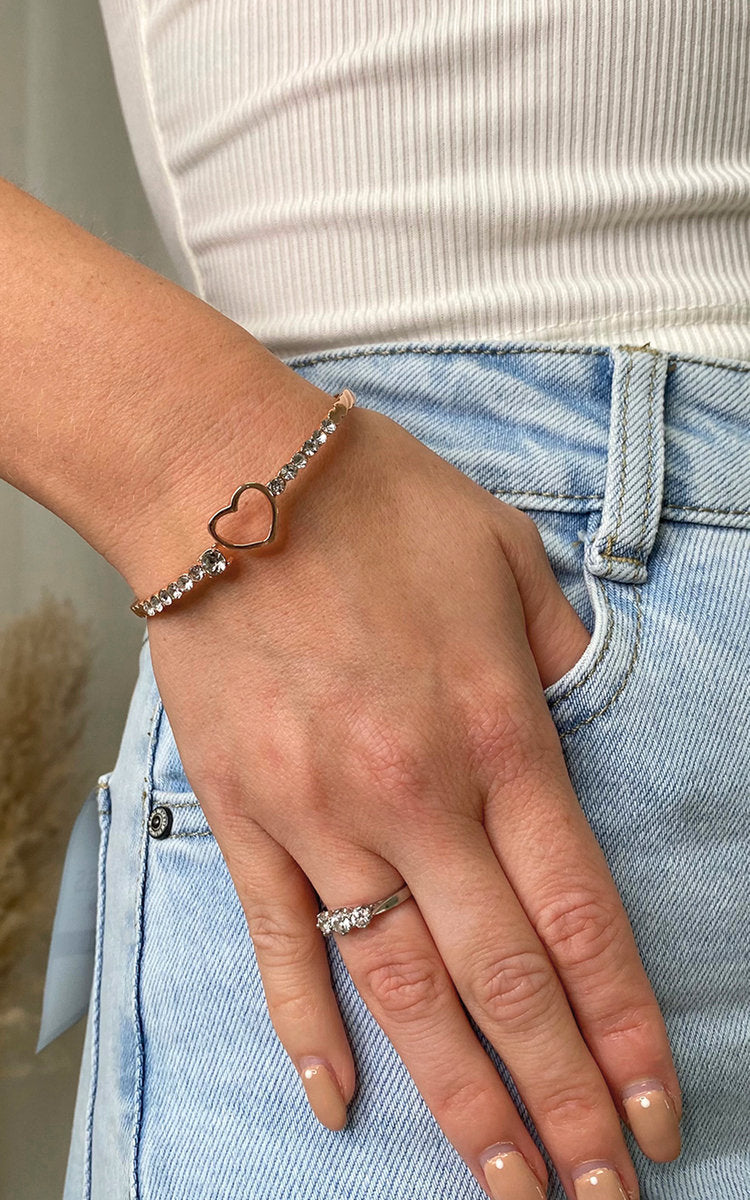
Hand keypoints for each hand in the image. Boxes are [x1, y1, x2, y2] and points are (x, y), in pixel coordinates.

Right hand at [145, 400, 680, 1199]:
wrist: (227, 481)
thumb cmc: (378, 506)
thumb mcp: (509, 560)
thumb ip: (560, 654)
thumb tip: (581, 714)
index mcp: (496, 735)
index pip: (579, 918)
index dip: (623, 1031)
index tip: (654, 1114)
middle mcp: (416, 797)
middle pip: (504, 981)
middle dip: (561, 1103)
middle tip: (600, 1199)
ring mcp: (320, 814)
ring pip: (400, 987)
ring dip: (459, 1097)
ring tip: (505, 1186)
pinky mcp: (245, 813)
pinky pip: (279, 937)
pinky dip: (306, 1025)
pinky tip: (335, 1102)